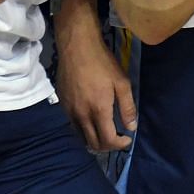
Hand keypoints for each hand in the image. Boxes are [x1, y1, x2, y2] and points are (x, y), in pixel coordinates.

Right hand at [55, 28, 135, 149]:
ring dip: (94, 140)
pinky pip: (73, 126)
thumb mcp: (122, 82)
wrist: (76, 47)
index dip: (120, 144)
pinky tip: (91, 121)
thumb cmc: (102, 62)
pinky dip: (84, 131)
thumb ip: (127, 107)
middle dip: (108, 146)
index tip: (127, 139)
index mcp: (98, 110)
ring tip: (105, 133)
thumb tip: (131, 127)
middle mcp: (81, 115)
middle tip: (117, 138)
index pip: (108, 140)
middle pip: (93, 143)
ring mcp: (69, 111)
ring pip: (81, 137)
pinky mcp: (62, 105)